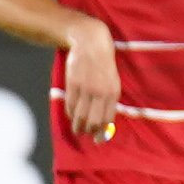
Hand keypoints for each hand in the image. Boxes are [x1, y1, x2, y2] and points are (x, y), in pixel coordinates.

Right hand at [62, 20, 120, 138]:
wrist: (90, 43)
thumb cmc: (103, 64)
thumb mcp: (112, 81)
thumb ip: (109, 99)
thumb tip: (105, 121)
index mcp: (114, 92)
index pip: (108, 119)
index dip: (102, 132)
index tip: (98, 140)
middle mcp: (101, 92)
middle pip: (93, 120)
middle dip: (89, 131)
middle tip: (85, 135)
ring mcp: (86, 88)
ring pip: (80, 114)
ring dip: (78, 125)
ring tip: (77, 130)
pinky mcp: (73, 84)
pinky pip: (70, 104)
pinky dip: (70, 113)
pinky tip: (70, 116)